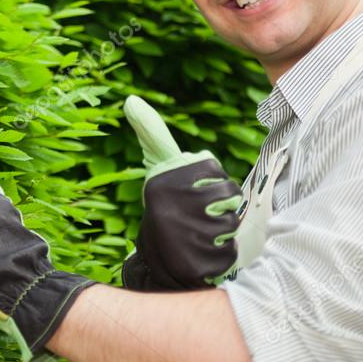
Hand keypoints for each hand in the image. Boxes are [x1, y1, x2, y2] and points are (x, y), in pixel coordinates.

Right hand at [121, 96, 242, 290]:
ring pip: (232, 220)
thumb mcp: (159, 169)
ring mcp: (185, 236)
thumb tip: (130, 99)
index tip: (195, 189)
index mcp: (163, 182)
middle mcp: (171, 207)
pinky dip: (224, 252)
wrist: (161, 262)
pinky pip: (231, 249)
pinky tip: (205, 252)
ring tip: (202, 232)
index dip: (210, 177)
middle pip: (229, 193)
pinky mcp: (200, 262)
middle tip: (201, 213)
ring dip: (224, 228)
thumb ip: (152, 133)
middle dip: (221, 203)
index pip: (211, 167)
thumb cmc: (167, 207)